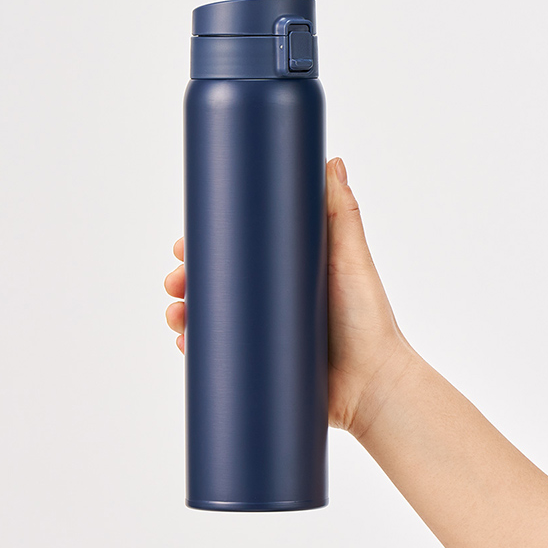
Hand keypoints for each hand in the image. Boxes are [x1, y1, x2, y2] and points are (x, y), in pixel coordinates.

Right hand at [165, 157, 414, 437]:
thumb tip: (331, 162)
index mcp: (286, 270)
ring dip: (185, 313)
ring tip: (176, 316)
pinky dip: (199, 348)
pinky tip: (186, 344)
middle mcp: (272, 299)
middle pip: (218, 284)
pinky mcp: (262, 362)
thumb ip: (341, 212)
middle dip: (187, 281)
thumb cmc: (367, 319)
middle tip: (174, 282)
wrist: (372, 385)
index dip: (208, 246)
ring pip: (213, 318)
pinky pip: (221, 354)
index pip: (238, 250)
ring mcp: (265, 331)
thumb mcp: (351, 258)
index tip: (184, 244)